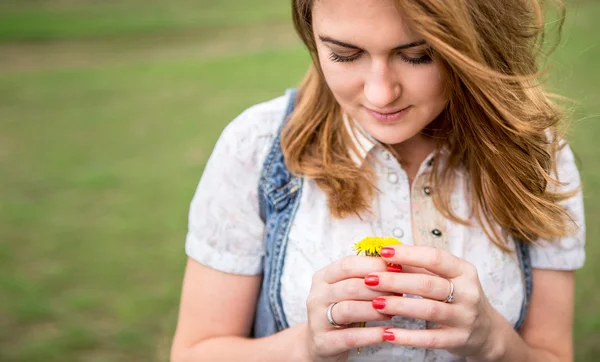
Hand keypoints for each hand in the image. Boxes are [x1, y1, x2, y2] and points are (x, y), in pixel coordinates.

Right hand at [304, 255, 400, 361]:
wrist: (319, 343)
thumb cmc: (340, 311)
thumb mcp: (346, 291)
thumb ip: (365, 277)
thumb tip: (397, 264)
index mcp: (323, 278)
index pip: (347, 265)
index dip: (373, 265)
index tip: (396, 268)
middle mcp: (317, 296)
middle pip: (350, 286)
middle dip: (379, 288)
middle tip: (400, 292)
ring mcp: (317, 320)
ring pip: (349, 309)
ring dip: (375, 310)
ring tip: (394, 312)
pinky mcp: (323, 342)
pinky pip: (350, 337)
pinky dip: (371, 335)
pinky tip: (387, 333)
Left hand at [363, 244, 502, 359]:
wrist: (486, 332)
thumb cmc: (457, 297)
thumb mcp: (446, 278)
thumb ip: (419, 268)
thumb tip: (386, 255)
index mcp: (464, 271)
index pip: (435, 258)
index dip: (408, 254)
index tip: (383, 252)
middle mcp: (468, 293)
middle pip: (428, 284)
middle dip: (396, 281)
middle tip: (370, 279)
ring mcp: (465, 318)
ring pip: (429, 310)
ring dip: (399, 306)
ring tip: (375, 303)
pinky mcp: (458, 339)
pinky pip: (430, 339)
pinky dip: (408, 337)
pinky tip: (387, 333)